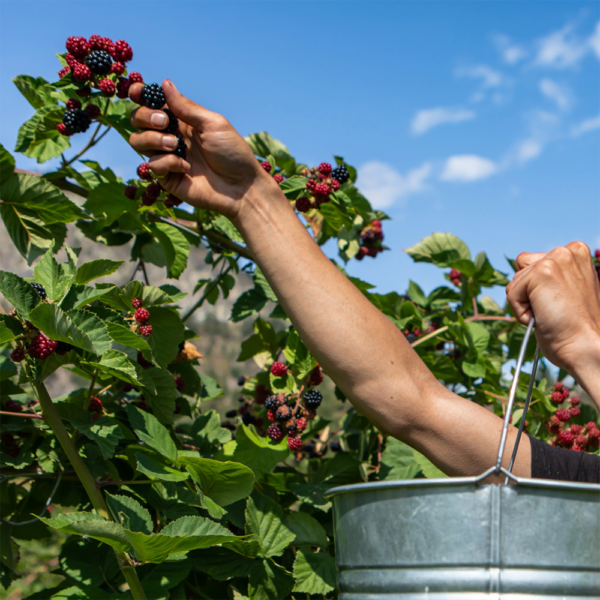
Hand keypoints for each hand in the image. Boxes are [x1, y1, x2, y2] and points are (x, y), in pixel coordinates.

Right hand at [128, 80, 276, 220]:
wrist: (240, 187)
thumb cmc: (232, 153)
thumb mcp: (212, 124)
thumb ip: (186, 108)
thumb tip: (165, 84)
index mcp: (182, 120)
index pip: (153, 104)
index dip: (140, 95)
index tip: (136, 92)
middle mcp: (171, 136)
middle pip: (138, 120)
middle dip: (145, 117)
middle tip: (165, 123)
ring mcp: (167, 157)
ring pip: (138, 142)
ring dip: (153, 139)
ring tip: (175, 144)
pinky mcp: (167, 178)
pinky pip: (152, 165)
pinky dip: (167, 163)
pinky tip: (186, 167)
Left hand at [506, 242, 599, 373]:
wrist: (583, 346)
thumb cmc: (574, 326)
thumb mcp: (564, 290)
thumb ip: (548, 275)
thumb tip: (521, 259)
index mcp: (575, 253)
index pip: (533, 262)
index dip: (537, 288)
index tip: (559, 302)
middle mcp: (567, 251)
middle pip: (521, 269)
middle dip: (529, 294)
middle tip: (554, 310)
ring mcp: (555, 260)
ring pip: (515, 282)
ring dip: (525, 303)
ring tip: (550, 313)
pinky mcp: (541, 272)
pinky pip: (511, 293)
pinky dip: (521, 311)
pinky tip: (543, 317)